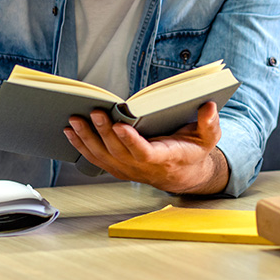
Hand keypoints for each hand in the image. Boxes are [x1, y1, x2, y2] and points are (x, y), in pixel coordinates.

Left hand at [64, 101, 229, 194]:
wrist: (183, 173)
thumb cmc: (193, 150)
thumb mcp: (209, 137)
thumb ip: (210, 123)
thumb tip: (209, 106)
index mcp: (165, 158)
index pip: (145, 153)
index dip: (132, 142)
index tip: (120, 125)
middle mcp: (142, 168)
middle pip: (118, 152)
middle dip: (104, 132)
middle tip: (94, 112)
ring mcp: (127, 170)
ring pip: (103, 156)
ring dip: (87, 138)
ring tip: (75, 120)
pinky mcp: (117, 167)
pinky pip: (95, 159)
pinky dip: (81, 146)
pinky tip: (70, 131)